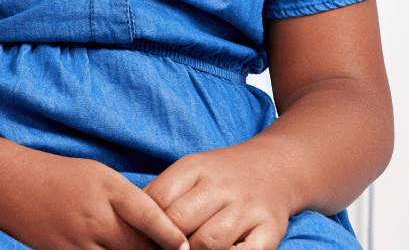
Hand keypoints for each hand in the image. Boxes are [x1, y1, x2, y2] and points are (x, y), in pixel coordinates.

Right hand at [0, 153, 188, 249]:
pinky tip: (107, 249)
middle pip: (140, 247)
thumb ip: (130, 200)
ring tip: (133, 247)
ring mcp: (79, 240)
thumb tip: (162, 230)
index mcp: (108, 188)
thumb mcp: (99, 176)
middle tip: (164, 249)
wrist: (10, 184)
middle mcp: (96, 216)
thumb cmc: (61, 176)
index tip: (185, 247)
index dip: (173, 236)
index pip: (151, 217)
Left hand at [145, 144, 292, 249]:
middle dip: (167, 241)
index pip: (157, 199)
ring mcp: (246, 209)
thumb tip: (133, 219)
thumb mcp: (190, 171)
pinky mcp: (269, 230)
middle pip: (180, 222)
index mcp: (195, 168)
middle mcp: (221, 186)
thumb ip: (165, 192)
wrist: (275, 167)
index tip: (146, 233)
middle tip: (166, 246)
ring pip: (208, 243)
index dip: (146, 222)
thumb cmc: (221, 175)